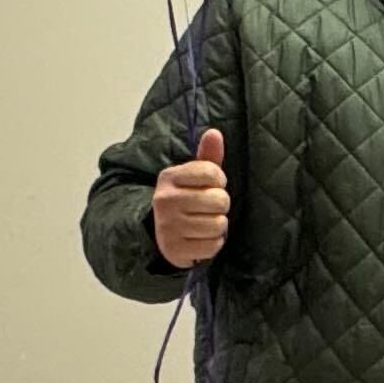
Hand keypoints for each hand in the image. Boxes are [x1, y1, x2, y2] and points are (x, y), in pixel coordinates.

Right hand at [154, 127, 229, 268]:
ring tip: (205, 223)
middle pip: (220, 200)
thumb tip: (214, 132)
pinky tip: (201, 239)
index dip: (219, 180)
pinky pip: (213, 246)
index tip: (212, 185)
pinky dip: (213, 244)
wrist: (162, 234)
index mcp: (169, 177)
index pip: (213, 172)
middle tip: (208, 208)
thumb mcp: (194, 175)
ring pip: (219, 224)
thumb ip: (207, 155)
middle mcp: (165, 200)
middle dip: (221, 205)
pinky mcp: (174, 249)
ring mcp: (168, 226)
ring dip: (218, 226)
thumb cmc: (186, 198)